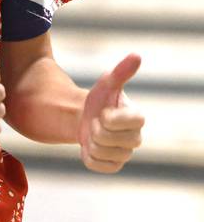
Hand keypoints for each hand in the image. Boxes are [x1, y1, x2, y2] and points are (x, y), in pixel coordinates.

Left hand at [78, 54, 144, 172]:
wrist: (85, 117)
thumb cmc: (99, 100)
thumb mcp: (107, 83)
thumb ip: (121, 72)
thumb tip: (136, 55)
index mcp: (137, 119)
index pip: (129, 122)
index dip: (111, 116)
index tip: (104, 111)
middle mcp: (135, 139)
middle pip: (110, 138)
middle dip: (96, 127)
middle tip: (96, 121)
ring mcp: (124, 154)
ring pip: (101, 151)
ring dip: (89, 140)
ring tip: (93, 132)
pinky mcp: (112, 166)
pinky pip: (95, 164)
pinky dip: (87, 154)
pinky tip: (89, 145)